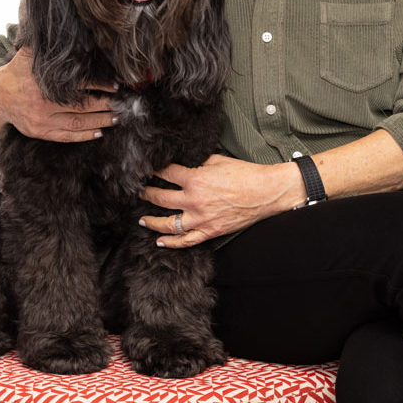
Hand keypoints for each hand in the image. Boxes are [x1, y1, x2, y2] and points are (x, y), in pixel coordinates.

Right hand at [0, 46, 118, 141]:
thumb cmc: (17, 72)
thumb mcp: (28, 54)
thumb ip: (46, 45)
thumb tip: (66, 30)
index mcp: (43, 82)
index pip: (79, 84)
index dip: (100, 85)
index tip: (115, 85)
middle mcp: (43, 103)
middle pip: (82, 106)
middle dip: (104, 105)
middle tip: (121, 103)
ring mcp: (41, 120)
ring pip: (77, 123)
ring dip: (99, 121)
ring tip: (115, 118)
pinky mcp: (40, 132)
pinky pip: (65, 136)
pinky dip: (83, 135)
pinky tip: (98, 132)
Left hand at [139, 154, 303, 247]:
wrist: (265, 192)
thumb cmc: (245, 174)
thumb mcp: (218, 160)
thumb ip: (198, 163)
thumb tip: (184, 162)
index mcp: (195, 179)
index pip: (166, 173)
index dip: (153, 170)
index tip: (145, 170)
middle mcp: (193, 200)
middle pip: (160, 197)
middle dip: (145, 193)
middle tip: (137, 192)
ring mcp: (200, 218)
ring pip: (167, 224)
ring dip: (151, 221)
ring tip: (142, 218)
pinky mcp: (209, 231)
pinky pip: (185, 240)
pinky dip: (170, 242)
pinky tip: (159, 241)